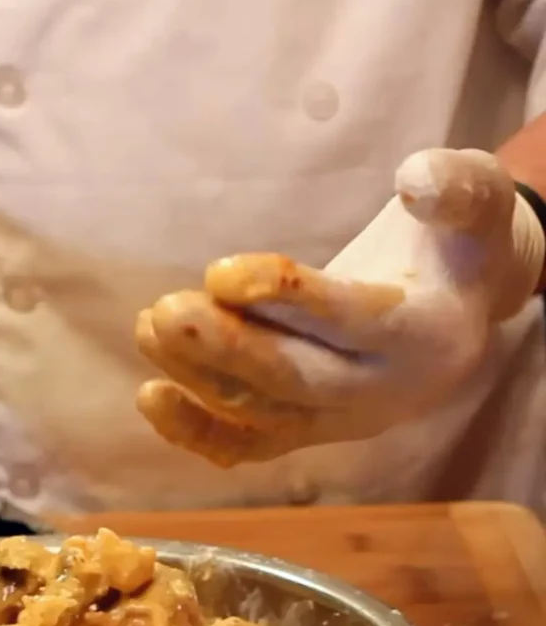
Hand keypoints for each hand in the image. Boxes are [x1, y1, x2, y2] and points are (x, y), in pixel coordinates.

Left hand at [136, 149, 545, 465]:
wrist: (453, 313)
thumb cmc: (455, 247)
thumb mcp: (477, 203)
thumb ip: (458, 189)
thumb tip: (417, 180)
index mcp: (423, 336)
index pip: (349, 321)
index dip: (285, 298)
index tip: (219, 273)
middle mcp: (379, 394)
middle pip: (294, 381)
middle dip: (224, 350)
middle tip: (164, 314)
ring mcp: (337, 422)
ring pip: (260, 412)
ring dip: (197, 376)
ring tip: (149, 326)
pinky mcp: (304, 431)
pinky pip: (248, 446)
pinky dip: (197, 431)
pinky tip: (150, 398)